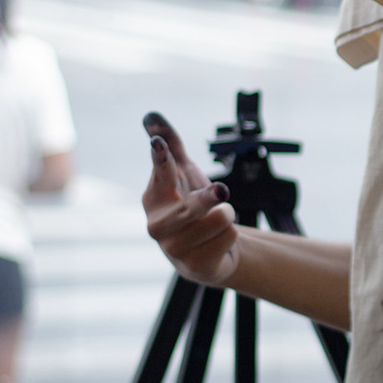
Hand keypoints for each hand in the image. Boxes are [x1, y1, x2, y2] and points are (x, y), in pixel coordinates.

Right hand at [142, 112, 238, 285]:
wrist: (208, 250)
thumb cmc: (190, 206)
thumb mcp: (184, 173)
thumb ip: (170, 144)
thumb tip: (151, 116)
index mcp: (153, 198)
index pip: (160, 172)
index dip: (161, 157)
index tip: (158, 143)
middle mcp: (157, 225)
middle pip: (191, 206)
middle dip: (209, 197)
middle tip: (221, 191)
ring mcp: (174, 248)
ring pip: (220, 219)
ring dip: (226, 215)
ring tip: (215, 221)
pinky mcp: (195, 266)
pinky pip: (229, 237)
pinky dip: (231, 234)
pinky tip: (217, 241)